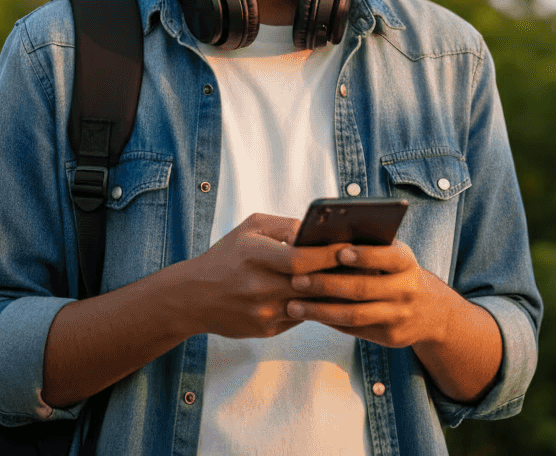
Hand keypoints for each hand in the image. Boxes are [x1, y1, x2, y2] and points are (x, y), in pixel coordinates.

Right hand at [176, 213, 343, 339]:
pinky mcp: (268, 329)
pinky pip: (302, 318)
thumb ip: (284, 225)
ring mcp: (264, 311)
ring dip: (331, 295)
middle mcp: (259, 286)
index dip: (329, 255)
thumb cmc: (226, 257)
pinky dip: (314, 308)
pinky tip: (324, 299)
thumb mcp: (249, 229)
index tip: (349, 249)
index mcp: (254, 256)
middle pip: (312, 285)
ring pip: (312, 305)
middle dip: (339, 276)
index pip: (301, 259)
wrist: (194, 297)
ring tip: (349, 283)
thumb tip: (317, 231)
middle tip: (361, 267)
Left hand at [285, 241, 458, 349]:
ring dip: (320, 311)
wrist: (432, 312)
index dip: (365, 255)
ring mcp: (400, 316)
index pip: (389, 257)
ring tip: (292, 306)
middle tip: (296, 280)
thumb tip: (319, 238)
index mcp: (406, 263)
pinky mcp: (391, 337)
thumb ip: (366, 245)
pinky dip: (329, 322)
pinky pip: (355, 330)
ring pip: (355, 315)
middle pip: (363, 288)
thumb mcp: (392, 255)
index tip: (339, 252)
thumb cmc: (396, 272)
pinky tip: (308, 315)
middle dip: (326, 284)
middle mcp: (407, 290)